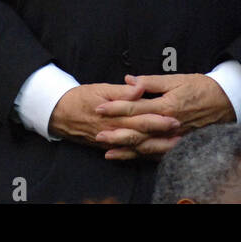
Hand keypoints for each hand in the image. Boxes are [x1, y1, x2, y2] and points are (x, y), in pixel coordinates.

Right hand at [48, 81, 179, 156]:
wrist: (60, 113)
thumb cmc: (82, 97)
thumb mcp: (102, 88)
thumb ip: (123, 91)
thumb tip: (140, 87)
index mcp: (115, 115)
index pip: (141, 118)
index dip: (158, 120)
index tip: (175, 118)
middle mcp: (114, 131)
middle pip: (142, 135)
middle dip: (162, 136)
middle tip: (180, 134)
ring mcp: (111, 141)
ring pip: (136, 147)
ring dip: (155, 147)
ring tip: (173, 146)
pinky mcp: (107, 146)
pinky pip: (127, 152)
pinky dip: (141, 154)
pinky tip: (154, 153)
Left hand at [94, 74, 235, 159]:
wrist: (228, 101)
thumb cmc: (202, 87)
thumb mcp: (177, 79)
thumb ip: (151, 81)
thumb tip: (129, 80)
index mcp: (167, 106)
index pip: (135, 108)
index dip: (115, 108)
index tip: (99, 107)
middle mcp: (169, 125)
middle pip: (137, 132)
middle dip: (115, 134)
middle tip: (96, 134)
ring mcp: (175, 137)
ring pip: (146, 147)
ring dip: (126, 150)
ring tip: (108, 151)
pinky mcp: (180, 144)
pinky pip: (159, 154)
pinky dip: (143, 157)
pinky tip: (131, 158)